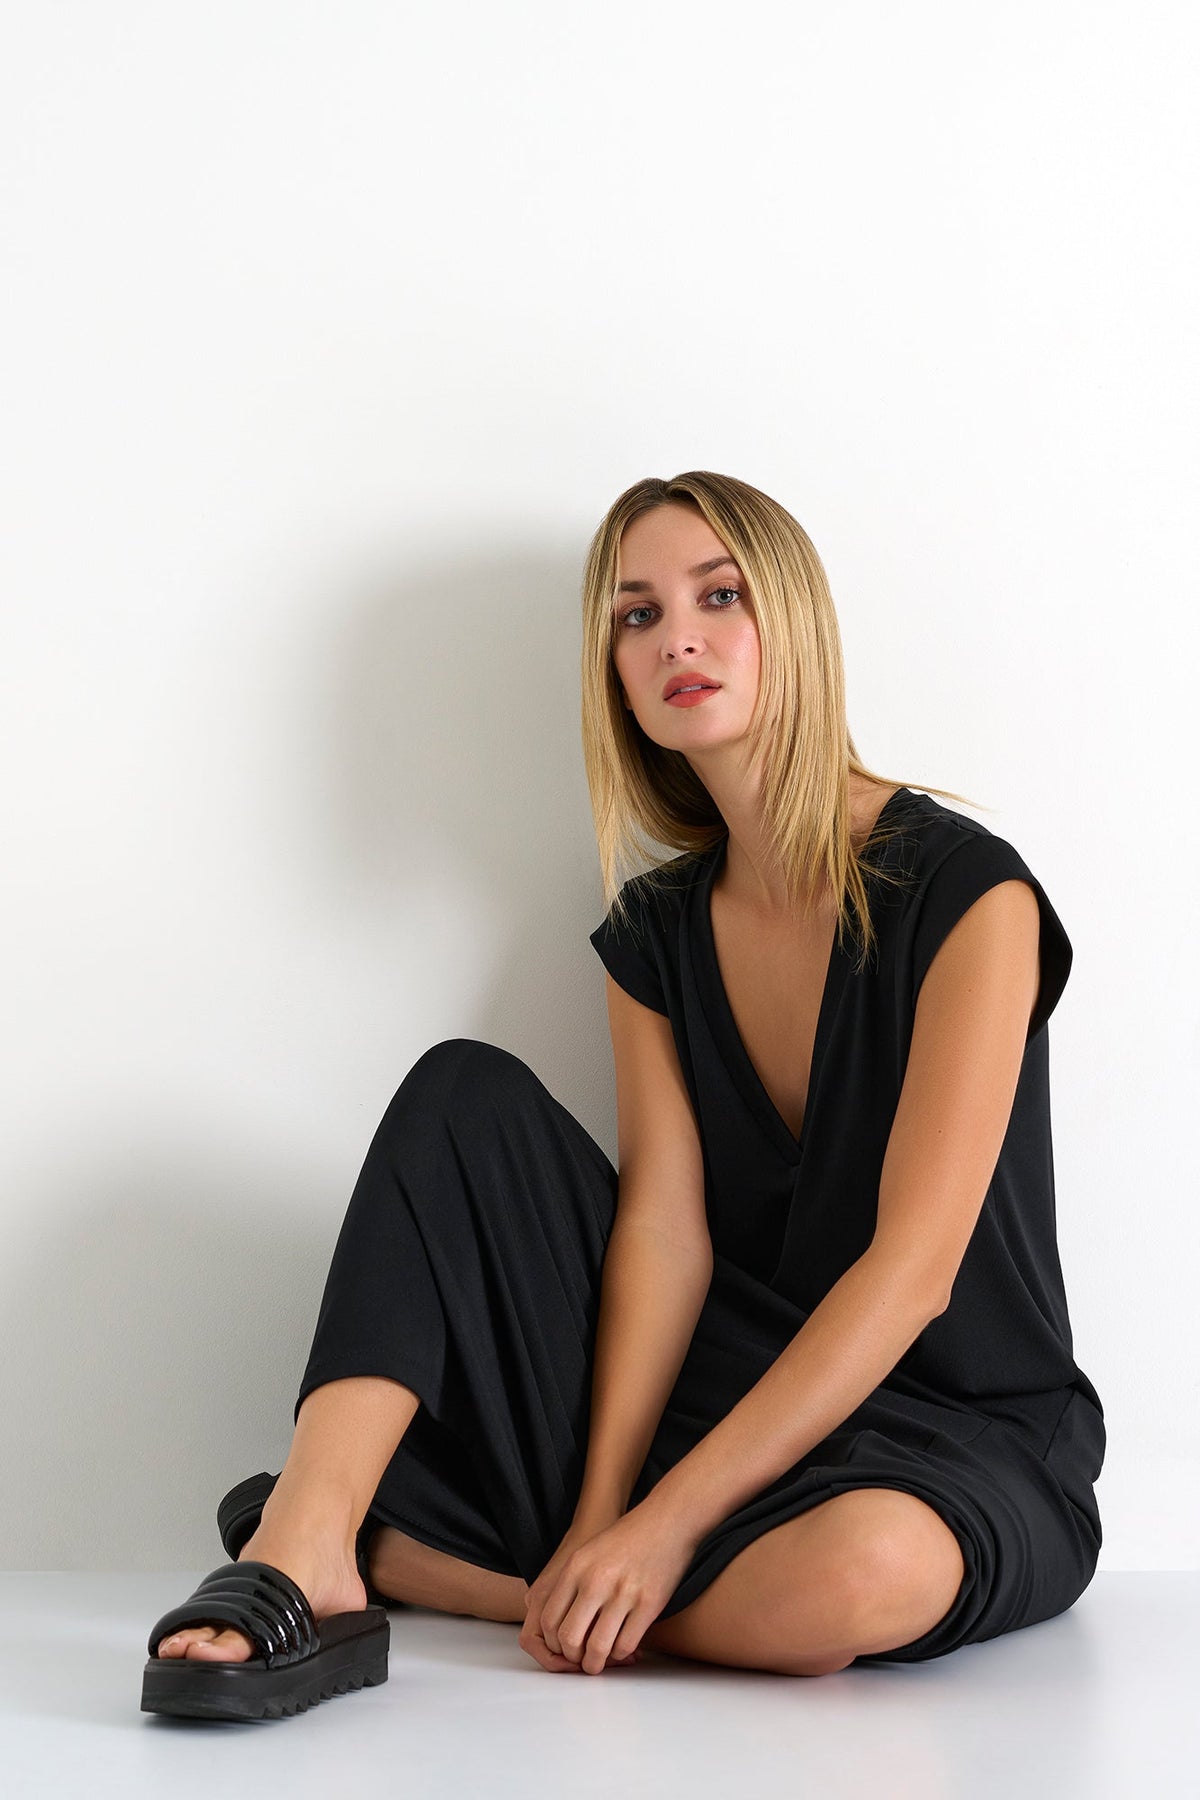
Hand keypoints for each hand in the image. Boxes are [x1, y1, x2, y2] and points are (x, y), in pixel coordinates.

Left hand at [518, 1501, 694, 1675]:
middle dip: (573, 1658)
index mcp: (576, 1567)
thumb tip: (559, 1627)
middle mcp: (596, 1580)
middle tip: (580, 1660)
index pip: (549, 1620)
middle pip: (569, 1638)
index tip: (562, 1648)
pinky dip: (621, 1653)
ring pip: (598, 1648)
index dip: (552, 1643)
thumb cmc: (626, 1539)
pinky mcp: (649, 1604)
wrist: (667, 1521)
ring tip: (599, 1663)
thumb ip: (571, 1585)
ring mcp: (623, 1592)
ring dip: (596, 1663)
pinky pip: (626, 1644)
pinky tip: (622, 1648)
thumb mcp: (588, 1553)